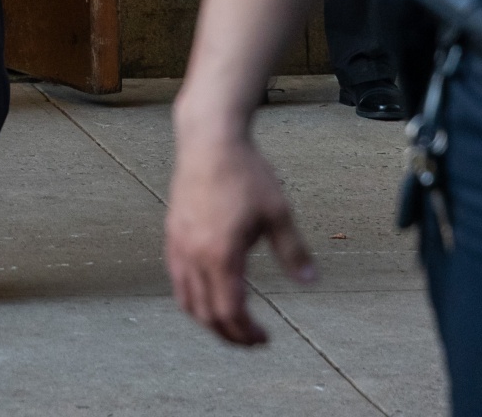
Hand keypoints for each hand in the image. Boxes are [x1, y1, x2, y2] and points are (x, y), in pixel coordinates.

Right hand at [164, 128, 314, 344]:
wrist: (209, 141)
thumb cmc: (245, 173)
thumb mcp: (278, 213)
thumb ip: (293, 251)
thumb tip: (309, 281)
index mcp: (221, 254)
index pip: (229, 311)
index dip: (246, 333)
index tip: (264, 339)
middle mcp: (194, 255)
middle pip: (205, 313)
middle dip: (228, 334)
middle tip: (251, 341)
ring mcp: (178, 244)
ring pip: (186, 299)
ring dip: (207, 319)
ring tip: (230, 324)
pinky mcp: (172, 233)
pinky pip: (176, 278)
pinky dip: (191, 297)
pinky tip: (209, 293)